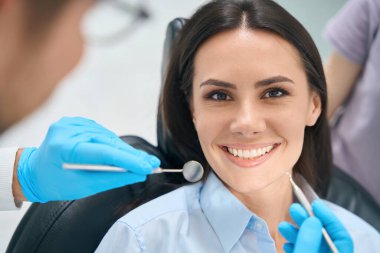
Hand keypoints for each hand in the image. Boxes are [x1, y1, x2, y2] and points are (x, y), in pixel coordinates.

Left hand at [16, 117, 159, 202]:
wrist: (34, 172)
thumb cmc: (56, 183)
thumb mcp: (84, 187)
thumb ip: (113, 178)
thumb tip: (139, 174)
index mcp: (63, 148)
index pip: (104, 153)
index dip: (129, 160)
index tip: (148, 167)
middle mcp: (66, 130)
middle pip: (108, 143)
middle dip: (131, 155)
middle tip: (152, 164)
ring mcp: (70, 123)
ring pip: (107, 137)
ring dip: (124, 150)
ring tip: (140, 161)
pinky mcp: (75, 121)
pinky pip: (101, 132)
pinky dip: (113, 143)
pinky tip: (122, 152)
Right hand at [278, 199, 353, 252]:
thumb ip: (309, 240)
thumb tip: (312, 219)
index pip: (342, 236)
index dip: (329, 218)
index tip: (314, 204)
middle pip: (324, 237)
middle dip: (308, 221)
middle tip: (294, 209)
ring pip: (311, 243)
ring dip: (296, 233)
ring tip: (283, 226)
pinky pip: (304, 251)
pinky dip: (295, 245)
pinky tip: (286, 243)